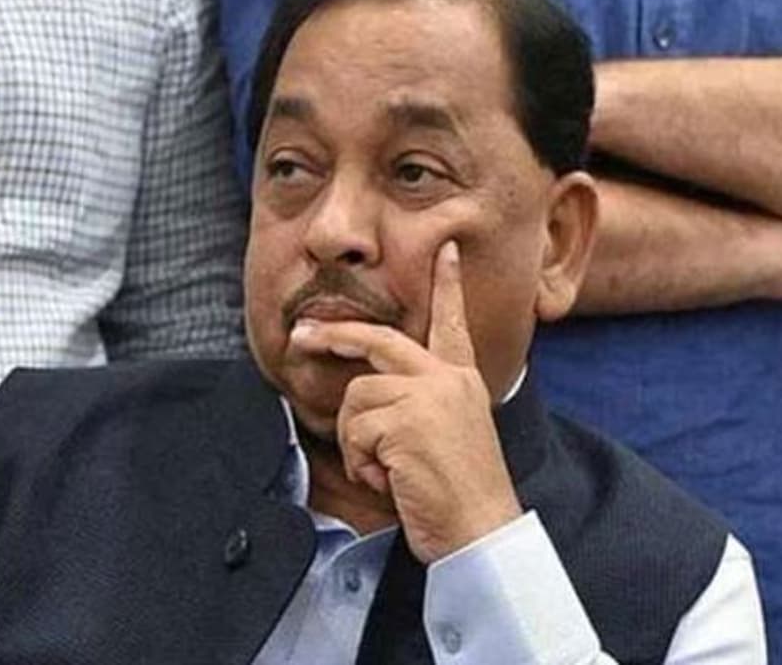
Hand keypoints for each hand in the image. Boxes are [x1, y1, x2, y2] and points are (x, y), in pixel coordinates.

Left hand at [289, 241, 522, 562]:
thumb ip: (419, 404)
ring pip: (356, 398)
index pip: (452, 323)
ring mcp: (428, 396)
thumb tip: (367, 394)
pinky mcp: (406, 421)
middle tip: (301, 337)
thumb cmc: (459, 494)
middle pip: (379, 340)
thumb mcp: (445, 435)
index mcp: (462, 380)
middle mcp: (447, 379)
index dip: (448, 286)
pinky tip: (390, 481)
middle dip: (334, 336)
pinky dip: (361, 464)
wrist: (480, 528)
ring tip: (387, 471)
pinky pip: (354, 432)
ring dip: (358, 443)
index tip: (447, 252)